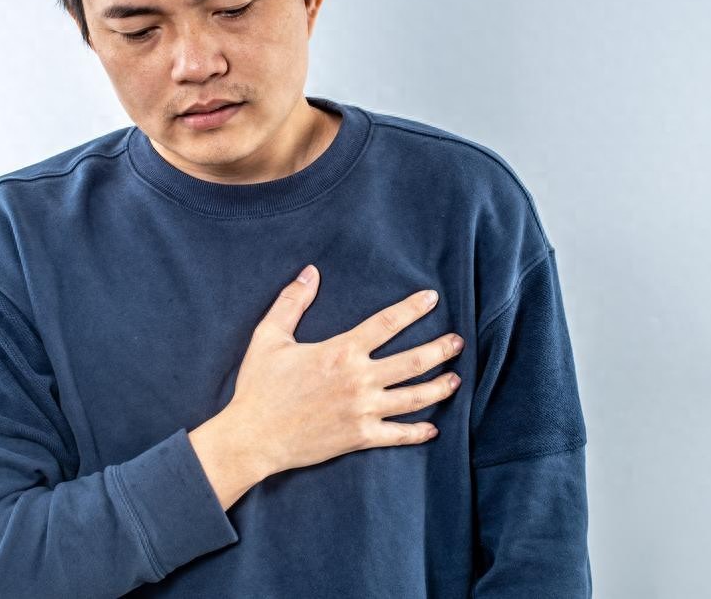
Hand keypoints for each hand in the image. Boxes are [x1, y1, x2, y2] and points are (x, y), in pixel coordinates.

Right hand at [225, 263, 463, 475]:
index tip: (432, 299)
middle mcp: (359, 380)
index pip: (386, 323)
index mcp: (341, 351)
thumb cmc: (259, 387)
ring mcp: (363, 410)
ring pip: (414, 398)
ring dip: (439, 388)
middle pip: (412, 361)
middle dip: (440, 349)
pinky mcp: (360, 437)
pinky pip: (398, 435)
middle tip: (458, 342)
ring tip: (455, 379)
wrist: (253, 437)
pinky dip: (418, 432)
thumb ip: (292, 302)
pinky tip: (433, 428)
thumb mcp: (269, 337)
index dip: (412, 309)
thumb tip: (311, 272)